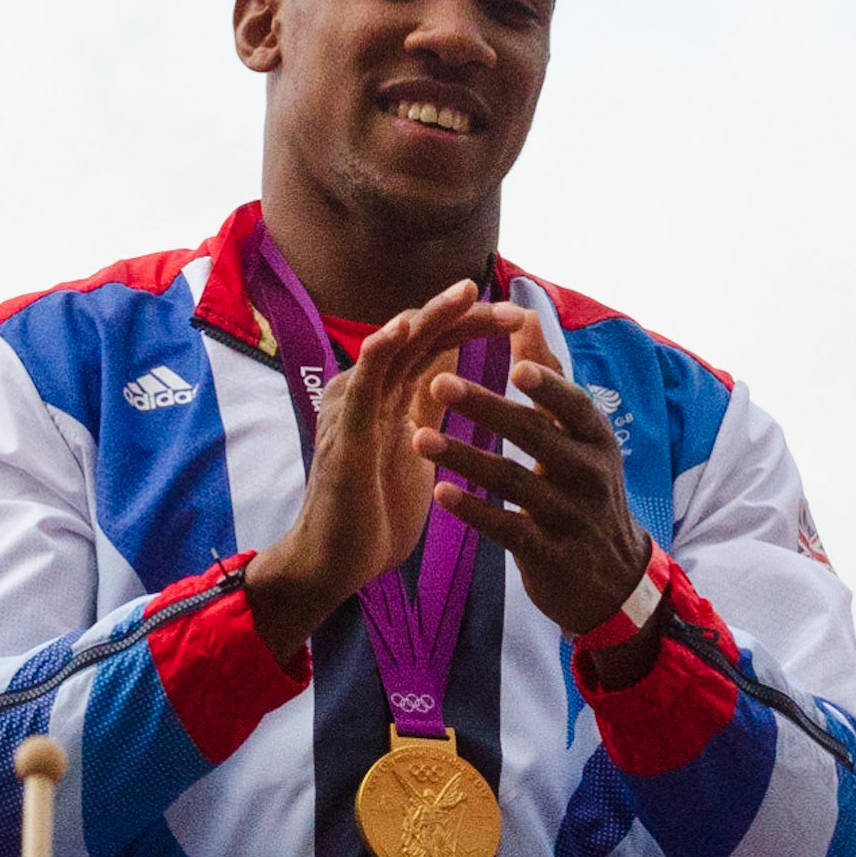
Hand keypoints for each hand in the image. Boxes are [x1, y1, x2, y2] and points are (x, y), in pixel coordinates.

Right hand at [245, 283, 530, 664]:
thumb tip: (453, 364)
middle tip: (512, 302)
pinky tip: (401, 331)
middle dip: (465, 315)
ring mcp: (351, 407)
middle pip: (419, 337)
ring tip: (466, 293)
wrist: (335, 563)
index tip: (520, 317)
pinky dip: (379, 352)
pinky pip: (361, 386)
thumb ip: (427, 404)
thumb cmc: (373, 509)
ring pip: (393, 348)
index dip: (473, 326)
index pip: (434, 345)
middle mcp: (366, 390)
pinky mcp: (344, 435)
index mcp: (387, 394)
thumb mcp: (415, 445)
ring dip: (431, 319)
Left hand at [413, 357, 659, 680]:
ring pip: (513, 481)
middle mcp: (589, 473)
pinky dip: (474, 510)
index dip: (547, 384)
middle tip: (437, 383)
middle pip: (534, 435)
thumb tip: (523, 313)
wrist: (611, 579)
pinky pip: (507, 528)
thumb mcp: (579, 436)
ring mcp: (571, 515)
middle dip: (486, 408)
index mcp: (596, 438)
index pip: (573, 404)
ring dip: (464, 458)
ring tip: (418, 438)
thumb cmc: (585, 489)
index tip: (515, 362)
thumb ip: (549, 377)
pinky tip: (439, 493)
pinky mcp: (549, 554)